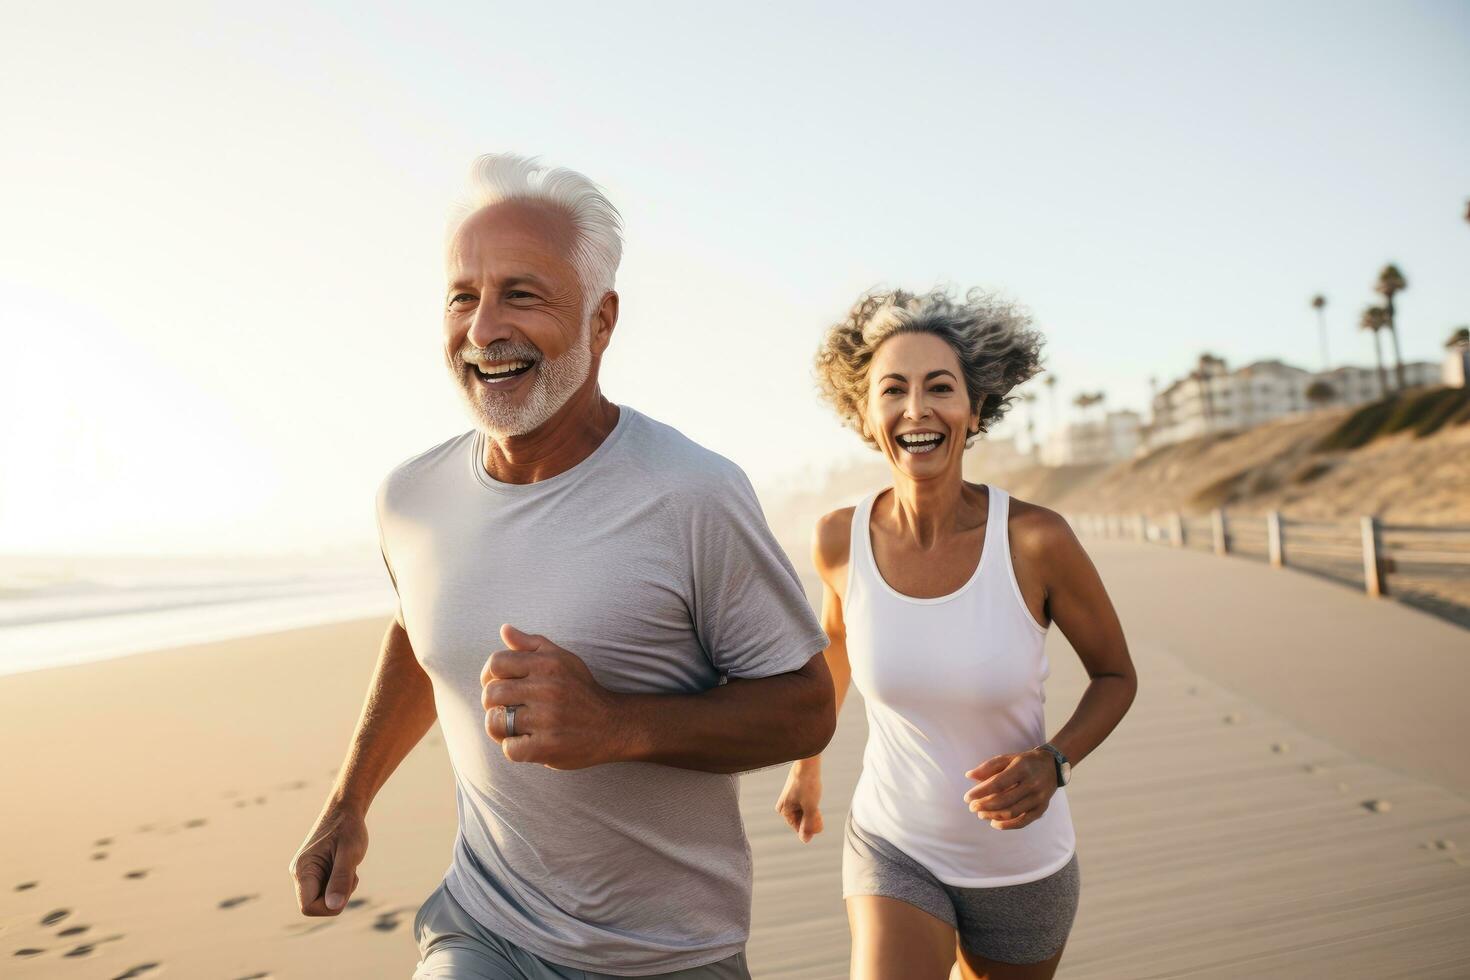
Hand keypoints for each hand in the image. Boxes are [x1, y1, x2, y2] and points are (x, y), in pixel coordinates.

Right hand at [288, 803, 367, 915]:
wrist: (345, 810)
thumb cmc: (348, 829)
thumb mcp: (350, 853)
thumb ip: (341, 879)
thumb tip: (334, 906)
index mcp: (302, 870)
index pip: (308, 908)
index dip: (330, 906)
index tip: (346, 886)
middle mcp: (299, 874)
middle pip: (316, 906)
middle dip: (337, 896)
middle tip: (350, 874)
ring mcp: (306, 874)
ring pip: (323, 899)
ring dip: (340, 889)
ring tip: (348, 867)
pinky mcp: (314, 872)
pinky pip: (327, 891)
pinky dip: (339, 884)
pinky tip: (344, 867)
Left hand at [481, 624, 625, 769]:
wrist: (614, 726)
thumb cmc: (582, 691)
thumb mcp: (562, 659)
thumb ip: (531, 644)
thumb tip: (504, 629)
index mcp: (547, 664)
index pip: (496, 663)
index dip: (489, 675)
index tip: (497, 685)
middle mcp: (547, 688)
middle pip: (491, 693)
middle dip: (492, 704)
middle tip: (506, 709)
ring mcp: (547, 718)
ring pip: (495, 721)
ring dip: (499, 727)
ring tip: (512, 727)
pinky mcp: (549, 746)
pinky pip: (510, 749)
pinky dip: (513, 748)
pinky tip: (526, 743)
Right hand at [774, 762, 823, 843]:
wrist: (807, 763)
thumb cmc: (807, 783)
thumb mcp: (811, 806)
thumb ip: (809, 824)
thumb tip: (806, 840)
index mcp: (784, 811)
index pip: (800, 829)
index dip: (812, 826)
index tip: (818, 817)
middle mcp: (784, 807)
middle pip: (802, 821)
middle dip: (812, 818)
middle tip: (816, 808)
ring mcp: (790, 800)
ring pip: (805, 813)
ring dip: (813, 811)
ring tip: (815, 800)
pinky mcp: (795, 794)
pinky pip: (805, 805)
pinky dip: (812, 804)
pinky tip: (813, 796)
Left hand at [963, 749, 1056, 829]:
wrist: (1052, 766)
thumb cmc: (1024, 762)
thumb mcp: (1007, 758)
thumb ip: (988, 767)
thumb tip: (968, 776)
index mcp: (1022, 768)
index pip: (998, 783)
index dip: (981, 792)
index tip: (967, 797)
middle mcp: (1032, 784)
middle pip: (1005, 800)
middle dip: (984, 805)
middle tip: (972, 807)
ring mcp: (1039, 798)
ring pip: (1012, 812)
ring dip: (993, 815)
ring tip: (980, 814)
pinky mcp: (1042, 808)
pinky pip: (1024, 821)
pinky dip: (1008, 825)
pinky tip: (994, 823)